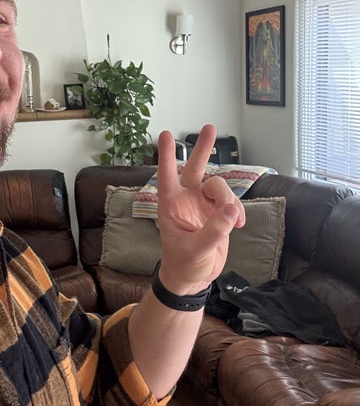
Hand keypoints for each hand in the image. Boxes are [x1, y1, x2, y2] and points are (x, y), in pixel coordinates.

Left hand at [155, 124, 244, 293]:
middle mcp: (186, 200)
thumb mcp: (195, 250)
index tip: (165, 134)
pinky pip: (232, 201)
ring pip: (219, 186)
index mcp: (171, 205)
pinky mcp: (218, 212)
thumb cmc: (183, 264)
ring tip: (235, 220)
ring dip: (229, 199)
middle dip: (202, 149)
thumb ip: (214, 230)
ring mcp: (203, 204)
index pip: (167, 175)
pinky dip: (238, 210)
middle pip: (195, 168)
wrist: (194, 278)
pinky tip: (239, 224)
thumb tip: (232, 210)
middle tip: (210, 127)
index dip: (166, 155)